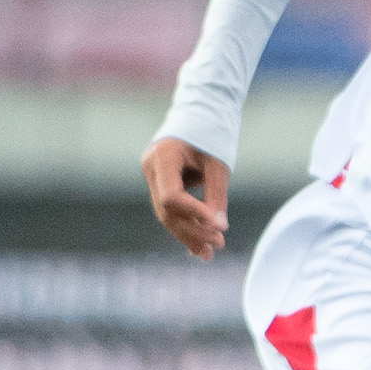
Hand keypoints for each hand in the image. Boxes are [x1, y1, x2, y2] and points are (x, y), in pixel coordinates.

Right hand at [142, 136, 230, 260]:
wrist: (199, 116)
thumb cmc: (211, 135)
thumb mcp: (218, 164)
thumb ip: (217, 194)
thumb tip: (220, 227)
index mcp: (162, 156)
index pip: (172, 195)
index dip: (194, 213)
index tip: (219, 226)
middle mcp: (150, 167)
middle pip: (167, 209)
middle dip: (192, 230)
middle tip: (218, 245)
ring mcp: (151, 175)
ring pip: (166, 213)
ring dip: (188, 234)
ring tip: (209, 253)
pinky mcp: (158, 183)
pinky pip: (170, 209)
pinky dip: (185, 225)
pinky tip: (198, 247)